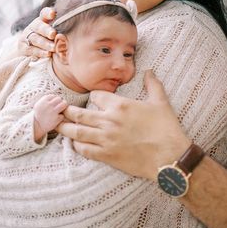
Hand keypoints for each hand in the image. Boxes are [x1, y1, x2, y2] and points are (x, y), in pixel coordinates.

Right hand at [18, 7, 56, 58]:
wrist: (29, 51)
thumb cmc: (47, 41)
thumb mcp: (54, 33)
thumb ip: (61, 31)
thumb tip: (72, 34)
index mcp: (42, 21)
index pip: (44, 14)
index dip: (48, 13)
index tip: (53, 14)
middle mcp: (33, 27)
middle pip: (39, 26)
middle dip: (46, 30)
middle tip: (53, 34)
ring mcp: (27, 37)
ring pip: (35, 39)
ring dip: (45, 44)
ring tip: (54, 48)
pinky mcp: (23, 47)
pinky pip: (31, 49)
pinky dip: (39, 52)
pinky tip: (47, 54)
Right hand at [34, 94, 67, 136]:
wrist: (35, 127)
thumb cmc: (38, 115)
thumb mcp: (39, 105)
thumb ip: (46, 100)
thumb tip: (56, 97)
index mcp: (43, 101)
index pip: (53, 96)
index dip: (54, 100)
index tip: (53, 104)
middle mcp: (48, 105)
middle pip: (59, 99)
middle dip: (59, 102)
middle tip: (58, 107)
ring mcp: (53, 112)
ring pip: (64, 104)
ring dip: (63, 107)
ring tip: (60, 110)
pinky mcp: (56, 119)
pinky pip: (62, 115)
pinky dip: (60, 117)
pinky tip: (56, 119)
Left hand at [57, 71, 190, 179]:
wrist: (170, 156)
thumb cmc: (166, 128)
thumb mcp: (161, 102)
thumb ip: (153, 85)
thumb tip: (149, 71)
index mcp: (120, 105)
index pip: (96, 96)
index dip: (94, 96)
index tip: (93, 99)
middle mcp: (109, 121)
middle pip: (80, 114)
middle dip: (68, 111)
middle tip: (59, 110)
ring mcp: (106, 139)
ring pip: (77, 132)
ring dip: (65, 128)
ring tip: (56, 125)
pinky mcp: (107, 156)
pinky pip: (85, 149)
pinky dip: (77, 145)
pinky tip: (74, 143)